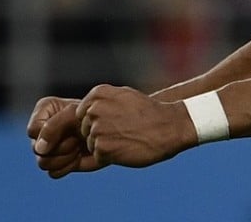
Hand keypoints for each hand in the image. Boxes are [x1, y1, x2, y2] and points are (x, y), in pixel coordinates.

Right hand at [26, 96, 100, 177]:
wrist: (108, 134)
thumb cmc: (92, 118)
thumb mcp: (73, 114)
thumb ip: (53, 127)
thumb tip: (39, 150)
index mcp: (43, 112)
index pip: (33, 130)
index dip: (49, 134)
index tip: (68, 128)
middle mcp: (41, 131)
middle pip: (38, 150)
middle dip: (61, 146)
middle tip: (77, 138)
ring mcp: (47, 149)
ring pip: (44, 163)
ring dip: (65, 157)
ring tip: (78, 146)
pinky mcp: (56, 164)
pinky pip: (53, 173)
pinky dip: (68, 166)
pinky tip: (79, 156)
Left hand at [75, 84, 195, 168]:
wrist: (168, 127)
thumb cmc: (148, 111)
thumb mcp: (124, 95)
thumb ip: (103, 100)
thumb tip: (87, 108)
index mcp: (98, 94)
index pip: (82, 112)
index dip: (96, 121)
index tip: (113, 122)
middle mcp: (94, 110)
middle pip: (85, 128)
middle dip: (100, 133)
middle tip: (122, 132)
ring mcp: (97, 129)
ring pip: (91, 143)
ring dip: (105, 146)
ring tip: (126, 140)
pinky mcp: (102, 148)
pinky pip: (98, 156)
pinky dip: (110, 157)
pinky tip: (126, 149)